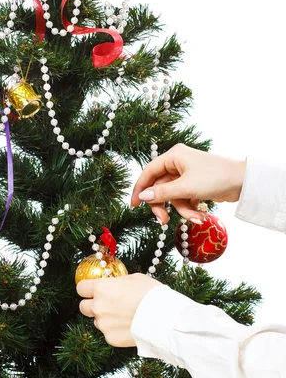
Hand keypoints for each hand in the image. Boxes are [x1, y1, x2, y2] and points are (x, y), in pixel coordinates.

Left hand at [77, 274, 159, 346]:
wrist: (164, 318)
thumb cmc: (151, 294)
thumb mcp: (133, 278)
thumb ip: (117, 282)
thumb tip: (112, 284)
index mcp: (102, 288)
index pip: (81, 288)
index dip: (87, 288)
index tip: (91, 290)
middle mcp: (98, 306)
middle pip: (83, 307)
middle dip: (92, 305)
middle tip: (106, 304)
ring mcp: (103, 324)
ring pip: (96, 321)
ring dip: (104, 318)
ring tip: (122, 316)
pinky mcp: (110, 339)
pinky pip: (107, 333)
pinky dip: (114, 330)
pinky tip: (128, 325)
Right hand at [131, 144, 245, 223]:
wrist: (243, 182)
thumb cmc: (214, 178)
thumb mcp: (186, 188)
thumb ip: (162, 193)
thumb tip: (142, 196)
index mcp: (173, 156)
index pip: (149, 172)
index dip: (140, 188)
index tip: (134, 205)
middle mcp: (177, 163)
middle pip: (160, 187)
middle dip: (164, 205)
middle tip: (163, 220)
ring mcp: (186, 174)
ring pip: (173, 196)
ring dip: (182, 209)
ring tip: (195, 217)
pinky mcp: (195, 185)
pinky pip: (184, 198)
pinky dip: (190, 208)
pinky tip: (200, 215)